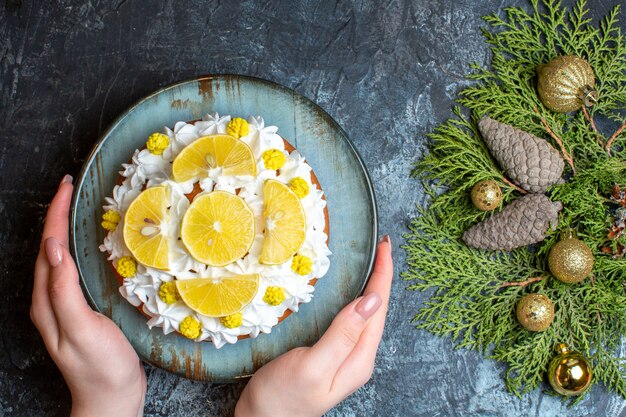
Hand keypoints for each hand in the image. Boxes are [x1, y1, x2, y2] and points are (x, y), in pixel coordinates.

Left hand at [30, 175, 145, 416]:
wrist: (111, 398)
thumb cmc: (101, 366)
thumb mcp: (82, 328)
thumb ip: (64, 291)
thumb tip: (54, 250)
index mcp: (47, 300)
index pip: (48, 247)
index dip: (55, 215)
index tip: (67, 186)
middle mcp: (50, 300)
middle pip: (49, 248)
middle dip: (56, 215)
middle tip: (71, 189)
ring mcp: (64, 306)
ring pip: (58, 258)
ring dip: (64, 229)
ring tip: (75, 208)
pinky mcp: (80, 310)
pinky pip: (71, 270)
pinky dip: (76, 249)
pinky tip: (87, 246)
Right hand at [235, 236, 392, 416]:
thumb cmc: (283, 397)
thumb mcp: (314, 365)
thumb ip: (343, 334)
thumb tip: (371, 300)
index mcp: (359, 358)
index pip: (378, 308)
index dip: (383, 275)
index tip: (384, 245)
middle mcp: (357, 356)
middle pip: (376, 309)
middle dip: (381, 275)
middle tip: (382, 246)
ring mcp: (344, 356)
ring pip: (364, 313)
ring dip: (370, 285)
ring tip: (374, 261)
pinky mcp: (329, 354)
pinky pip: (349, 320)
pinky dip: (353, 298)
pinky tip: (350, 291)